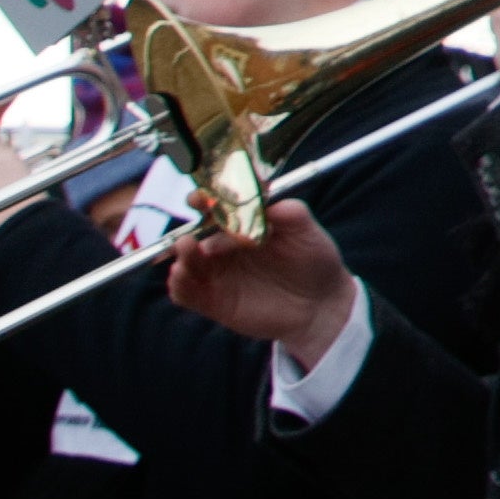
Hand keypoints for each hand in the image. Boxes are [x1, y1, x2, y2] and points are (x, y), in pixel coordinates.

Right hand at [160, 200, 355, 368]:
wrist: (320, 303)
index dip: (204, 201)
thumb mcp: (307, 231)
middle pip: (194, 235)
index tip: (201, 198)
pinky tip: (181, 278)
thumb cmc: (314, 260)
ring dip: (182, 257)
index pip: (214, 208)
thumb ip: (289, 212)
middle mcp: (223, 247)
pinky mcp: (212, 301)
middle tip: (192, 235)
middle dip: (189, 232)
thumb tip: (264, 196)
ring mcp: (215, 274)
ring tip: (188, 251)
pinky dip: (179, 285)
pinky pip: (185, 292)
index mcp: (240, 224)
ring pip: (186, 263)